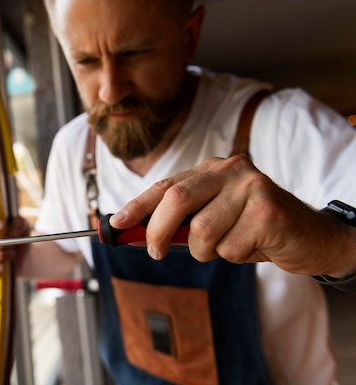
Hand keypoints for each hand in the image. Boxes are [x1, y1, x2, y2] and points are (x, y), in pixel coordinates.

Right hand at [0, 215, 30, 277]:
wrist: (24, 255)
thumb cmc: (20, 237)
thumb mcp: (23, 226)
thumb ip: (19, 224)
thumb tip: (12, 232)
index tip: (2, 227)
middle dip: (0, 243)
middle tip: (13, 245)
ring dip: (0, 255)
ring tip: (12, 254)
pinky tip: (1, 268)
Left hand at [110, 156, 355, 276]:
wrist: (311, 237)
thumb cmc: (253, 230)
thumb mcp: (213, 221)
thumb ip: (179, 223)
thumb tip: (134, 233)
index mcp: (212, 169)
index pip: (165, 185)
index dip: (137, 205)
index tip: (115, 223)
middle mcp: (230, 169)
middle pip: (176, 200)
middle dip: (157, 233)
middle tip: (156, 253)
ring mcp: (251, 187)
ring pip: (202, 232)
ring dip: (209, 252)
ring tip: (230, 246)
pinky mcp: (269, 210)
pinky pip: (230, 248)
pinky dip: (236, 257)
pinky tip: (254, 245)